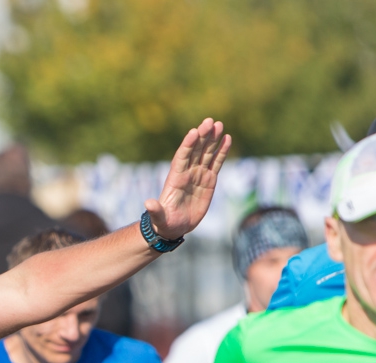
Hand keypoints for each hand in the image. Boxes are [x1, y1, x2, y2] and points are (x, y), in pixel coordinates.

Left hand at [145, 118, 231, 240]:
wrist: (175, 227)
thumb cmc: (165, 223)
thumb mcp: (159, 218)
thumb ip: (155, 210)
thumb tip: (148, 203)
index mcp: (175, 179)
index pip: (181, 157)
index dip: (187, 145)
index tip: (194, 132)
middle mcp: (187, 173)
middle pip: (195, 150)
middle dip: (202, 136)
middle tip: (210, 121)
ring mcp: (198, 175)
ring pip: (206, 153)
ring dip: (212, 139)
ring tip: (219, 125)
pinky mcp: (209, 180)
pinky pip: (216, 163)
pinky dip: (221, 151)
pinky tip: (227, 138)